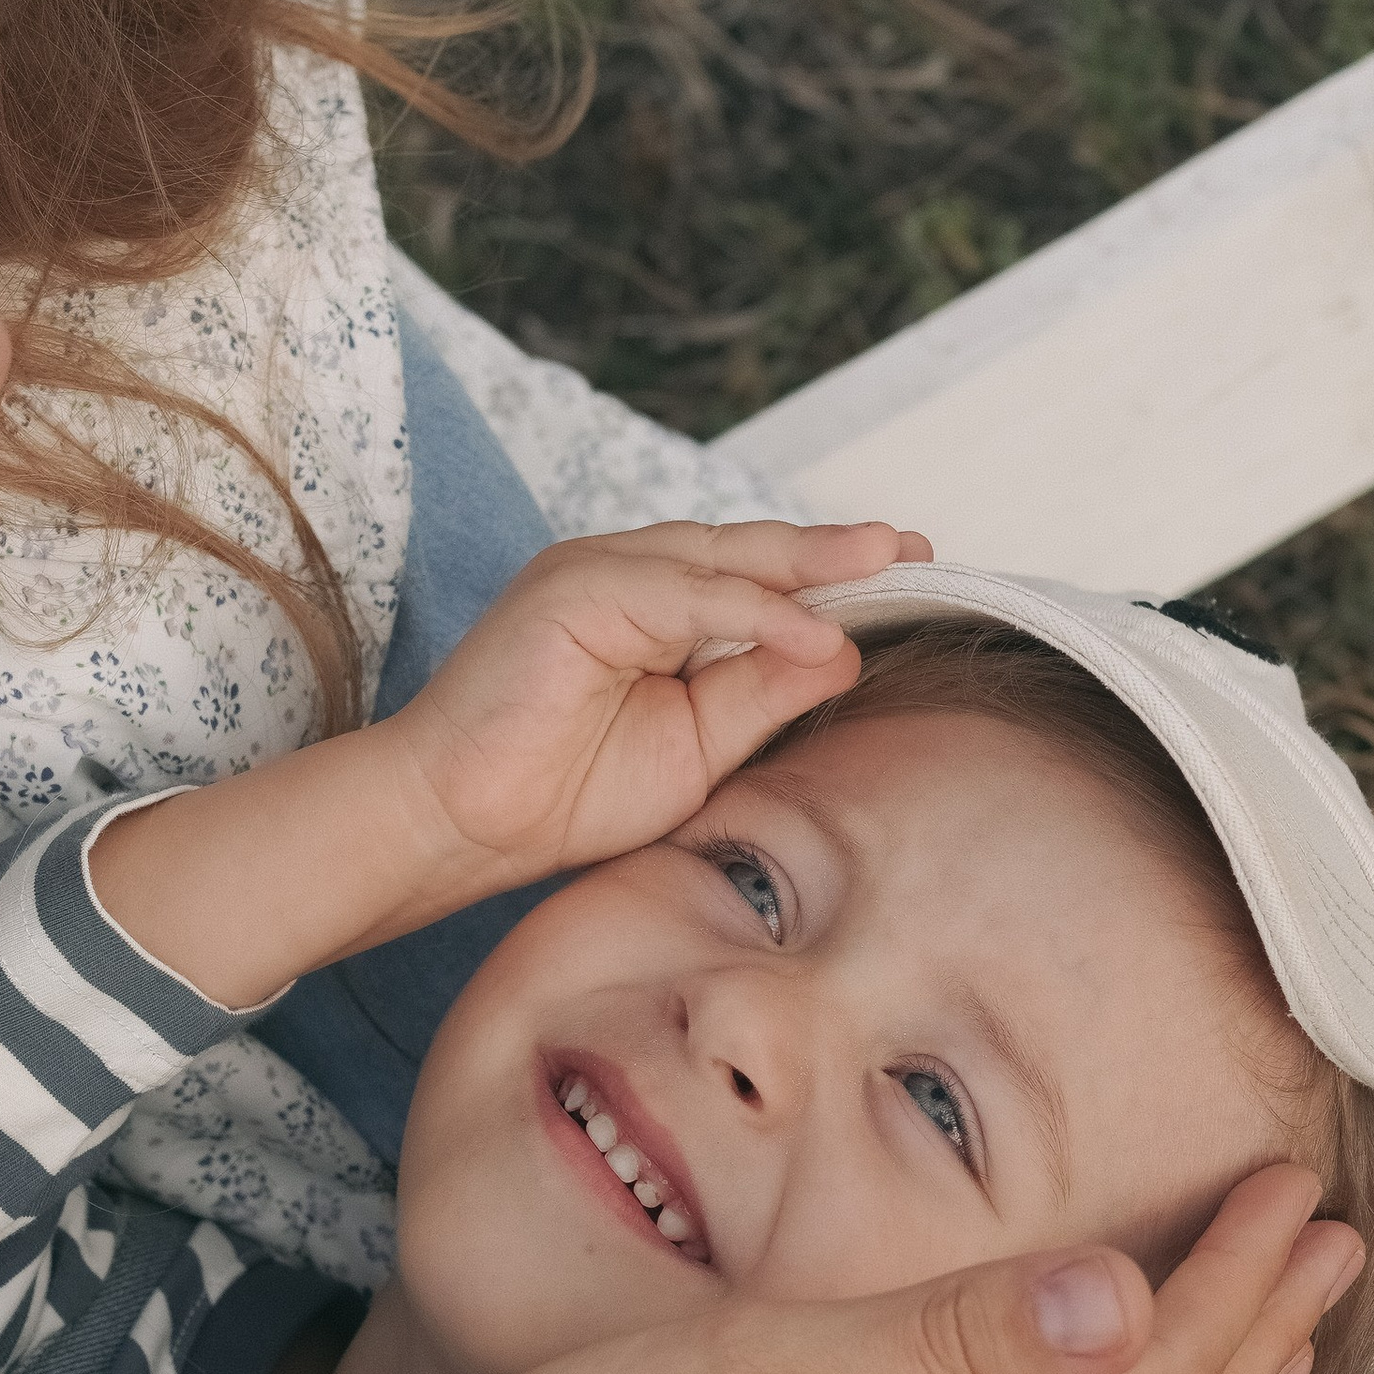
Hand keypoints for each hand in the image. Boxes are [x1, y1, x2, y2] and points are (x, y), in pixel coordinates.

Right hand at [81, 517, 924, 1006]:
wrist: (458, 826)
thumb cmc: (558, 795)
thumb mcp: (696, 747)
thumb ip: (760, 695)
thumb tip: (842, 655)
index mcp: (648, 603)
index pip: (754, 574)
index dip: (828, 573)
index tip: (905, 569)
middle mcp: (623, 571)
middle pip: (749, 549)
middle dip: (836, 550)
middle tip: (915, 547)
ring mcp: (594, 571)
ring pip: (724, 558)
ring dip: (809, 566)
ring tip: (887, 566)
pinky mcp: (574, 591)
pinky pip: (686, 596)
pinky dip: (754, 615)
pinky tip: (812, 635)